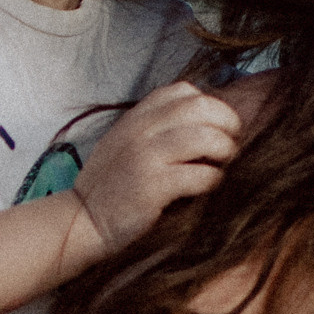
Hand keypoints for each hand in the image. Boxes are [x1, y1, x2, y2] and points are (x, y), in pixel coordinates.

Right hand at [70, 84, 242, 257]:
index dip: (209, 104)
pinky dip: (214, 179)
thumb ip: (152, 128)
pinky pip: (199, 175)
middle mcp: (140, 131)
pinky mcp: (152, 187)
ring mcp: (145, 157)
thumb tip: (202, 123)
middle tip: (232, 143)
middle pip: (200, 107)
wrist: (81, 222)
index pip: (182, 91)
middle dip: (227, 122)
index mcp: (135, 118)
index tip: (218, 125)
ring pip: (204, 137)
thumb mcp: (123, 143)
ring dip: (225, 150)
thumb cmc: (109, 186)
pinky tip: (212, 186)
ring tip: (226, 163)